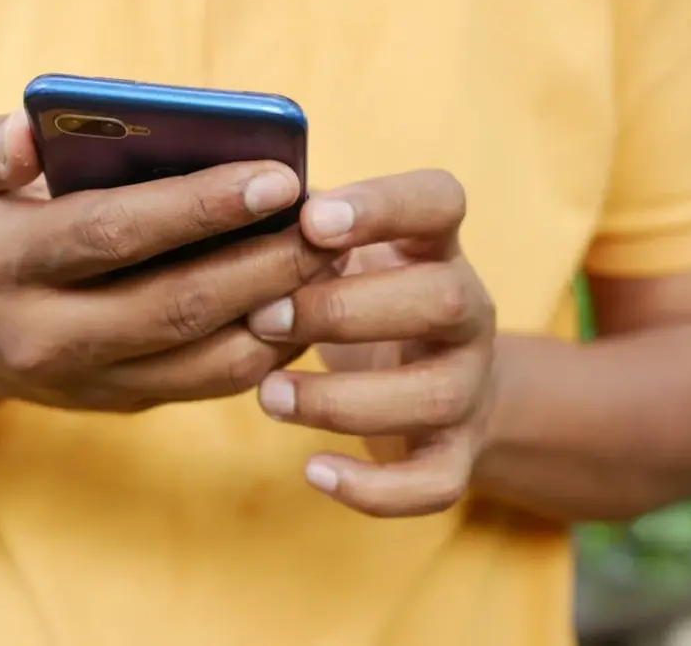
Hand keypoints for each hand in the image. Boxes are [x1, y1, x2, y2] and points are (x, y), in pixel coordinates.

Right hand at [0, 110, 333, 411]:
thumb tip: (30, 134)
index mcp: (3, 264)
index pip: (114, 232)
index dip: (200, 206)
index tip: (279, 176)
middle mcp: (44, 335)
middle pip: (175, 304)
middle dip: (263, 263)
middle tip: (329, 224)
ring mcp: (90, 380)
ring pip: (205, 359)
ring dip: (281, 312)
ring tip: (332, 260)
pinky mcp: (126, 400)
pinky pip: (212, 383)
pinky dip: (270, 347)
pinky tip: (306, 300)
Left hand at [247, 170, 496, 516]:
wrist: (433, 379)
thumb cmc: (364, 300)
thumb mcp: (345, 255)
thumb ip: (301, 228)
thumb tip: (220, 207)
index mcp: (435, 247)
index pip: (440, 202)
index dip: (384, 206)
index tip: (312, 221)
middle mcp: (468, 311)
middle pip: (441, 300)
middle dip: (343, 309)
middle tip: (264, 317)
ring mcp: (470, 386)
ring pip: (435, 395)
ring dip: (341, 399)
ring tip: (268, 396)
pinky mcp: (457, 454)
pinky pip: (435, 483)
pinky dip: (373, 488)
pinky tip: (312, 470)